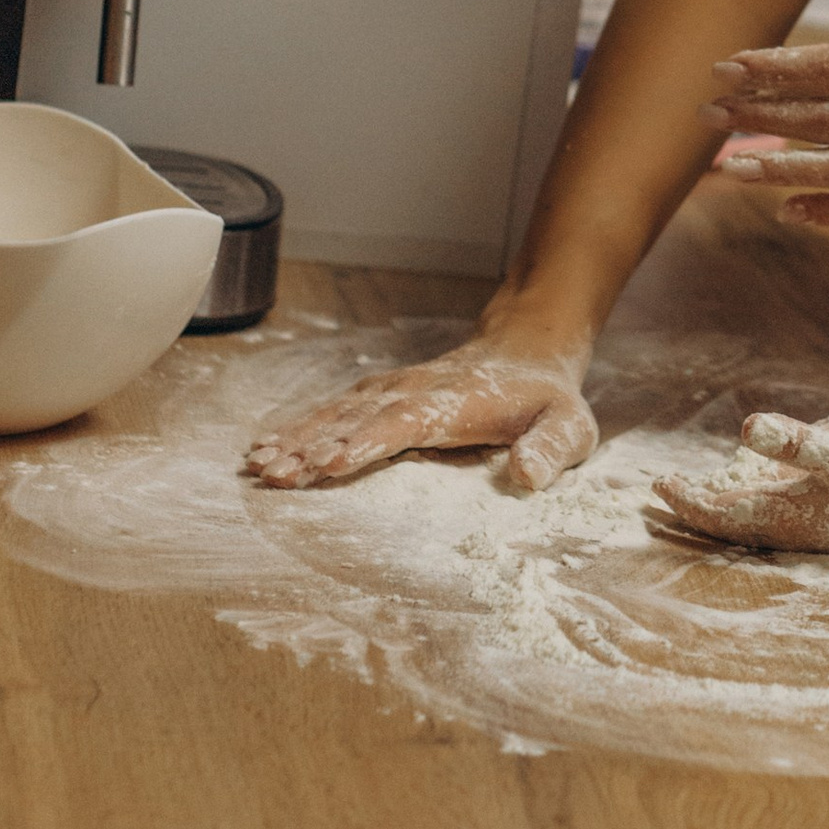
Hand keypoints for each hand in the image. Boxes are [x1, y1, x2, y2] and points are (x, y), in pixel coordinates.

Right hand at [243, 342, 597, 492]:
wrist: (527, 352)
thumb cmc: (548, 399)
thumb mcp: (569, 426)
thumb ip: (551, 448)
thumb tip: (530, 476)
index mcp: (454, 403)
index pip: (404, 423)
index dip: (369, 441)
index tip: (332, 462)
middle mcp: (414, 392)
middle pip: (357, 419)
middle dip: (314, 446)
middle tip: (274, 474)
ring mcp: (393, 391)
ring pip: (337, 413)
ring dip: (298, 438)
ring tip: (259, 465)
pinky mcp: (380, 396)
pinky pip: (334, 411)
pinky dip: (300, 428)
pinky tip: (267, 447)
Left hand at [649, 409, 828, 559]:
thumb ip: (793, 440)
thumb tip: (744, 426)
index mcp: (783, 517)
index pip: (717, 514)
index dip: (684, 501)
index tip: (657, 486)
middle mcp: (790, 532)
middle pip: (726, 526)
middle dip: (693, 510)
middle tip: (662, 496)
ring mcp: (811, 536)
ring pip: (750, 527)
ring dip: (721, 513)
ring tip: (702, 498)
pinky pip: (774, 525)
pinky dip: (752, 513)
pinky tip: (763, 501)